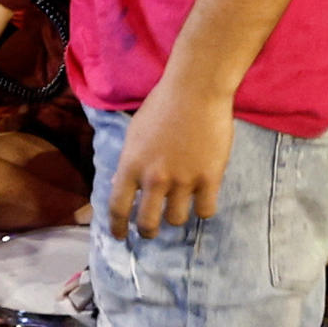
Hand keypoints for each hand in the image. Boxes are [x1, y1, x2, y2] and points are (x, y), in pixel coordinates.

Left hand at [103, 81, 230, 240]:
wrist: (196, 90)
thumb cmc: (162, 106)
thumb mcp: (134, 134)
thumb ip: (128, 163)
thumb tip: (119, 186)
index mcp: (131, 165)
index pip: (118, 208)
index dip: (117, 227)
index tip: (120, 236)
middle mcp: (154, 178)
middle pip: (148, 223)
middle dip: (148, 231)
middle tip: (152, 229)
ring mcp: (183, 180)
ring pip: (177, 220)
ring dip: (176, 216)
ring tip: (180, 205)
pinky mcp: (209, 178)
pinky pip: (205, 211)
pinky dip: (203, 208)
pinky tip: (202, 199)